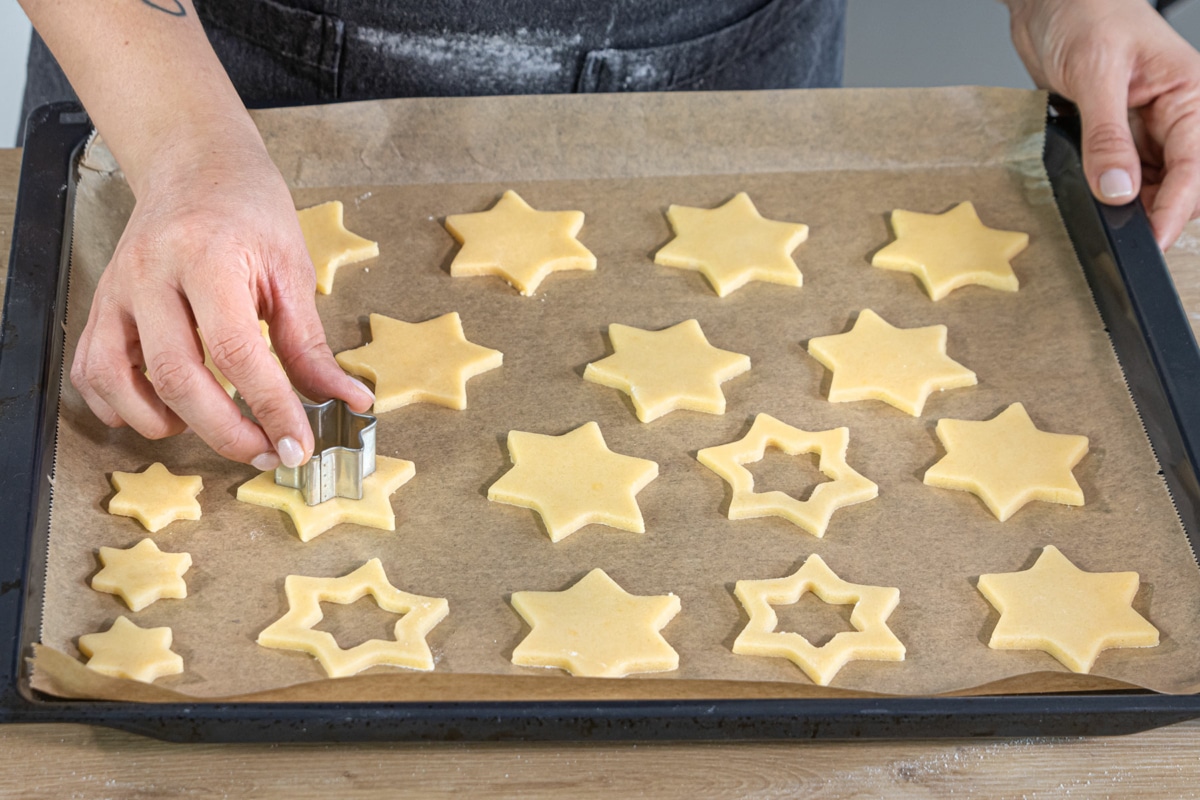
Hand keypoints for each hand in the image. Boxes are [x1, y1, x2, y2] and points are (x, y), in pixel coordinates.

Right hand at [70, 135, 373, 468]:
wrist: (195, 165)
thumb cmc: (248, 210)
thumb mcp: (291, 269)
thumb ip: (311, 344)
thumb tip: (347, 400)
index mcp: (208, 258)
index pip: (238, 354)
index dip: (270, 409)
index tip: (296, 445)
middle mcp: (152, 275)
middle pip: (179, 378)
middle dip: (227, 432)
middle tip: (266, 452)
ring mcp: (117, 292)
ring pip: (121, 382)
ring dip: (167, 424)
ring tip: (212, 425)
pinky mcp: (100, 307)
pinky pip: (92, 374)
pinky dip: (122, 407)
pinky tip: (164, 409)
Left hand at [1005, 0, 1199, 249]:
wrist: (1050, 3)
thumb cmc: (1086, 13)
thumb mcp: (1095, 74)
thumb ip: (1107, 136)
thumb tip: (1118, 188)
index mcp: (1190, 96)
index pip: (1195, 166)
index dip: (1175, 208)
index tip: (1153, 239)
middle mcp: (1175, 117)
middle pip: (1179, 185)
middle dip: (1153, 212)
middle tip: (1120, 236)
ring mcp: (1145, 130)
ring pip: (1149, 188)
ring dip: (1127, 204)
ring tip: (1100, 211)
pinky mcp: (1116, 138)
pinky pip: (1120, 177)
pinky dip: (1107, 191)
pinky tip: (1091, 192)